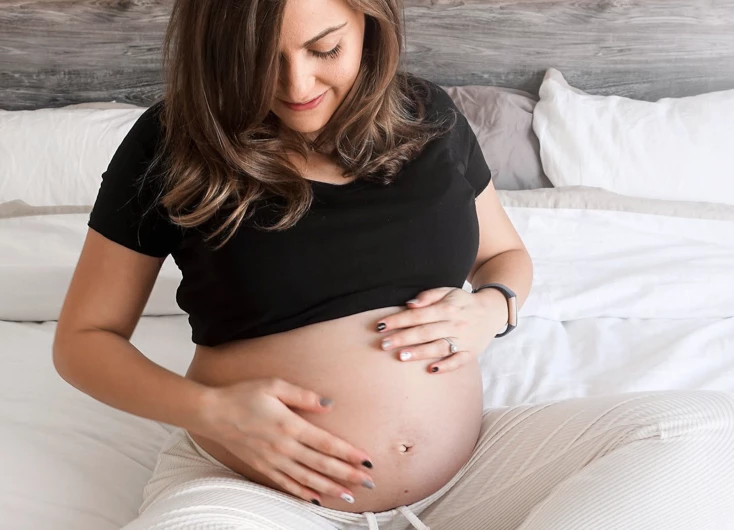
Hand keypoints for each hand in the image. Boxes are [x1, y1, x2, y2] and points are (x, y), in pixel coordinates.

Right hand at [196, 378, 374, 505]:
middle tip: (369, 482)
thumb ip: (303, 396)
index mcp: (290, 426)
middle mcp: (284, 448)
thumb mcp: (274, 385)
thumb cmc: (244, 395)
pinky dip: (304, 493)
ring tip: (350, 495)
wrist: (213, 413)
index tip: (367, 460)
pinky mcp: (263, 467)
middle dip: (348, 474)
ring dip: (331, 488)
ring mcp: (273, 461)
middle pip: (322, 465)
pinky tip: (317, 499)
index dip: (349, 453)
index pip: (326, 443)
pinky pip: (287, 485)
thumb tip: (328, 404)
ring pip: (308, 479)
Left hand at [375, 287, 507, 373]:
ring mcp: (464, 340)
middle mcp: (455, 325)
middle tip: (384, 344)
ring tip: (401, 356)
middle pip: (425, 332)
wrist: (493, 311)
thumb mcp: (448, 291)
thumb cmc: (463, 302)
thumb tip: (410, 305)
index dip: (398, 320)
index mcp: (447, 308)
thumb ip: (428, 296)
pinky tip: (431, 370)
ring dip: (420, 353)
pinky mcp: (471, 353)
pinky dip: (446, 366)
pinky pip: (458, 361)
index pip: (418, 315)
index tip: (381, 326)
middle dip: (403, 338)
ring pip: (439, 348)